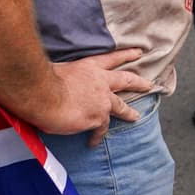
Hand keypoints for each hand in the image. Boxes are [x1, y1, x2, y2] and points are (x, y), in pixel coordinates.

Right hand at [28, 48, 153, 146]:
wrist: (44, 95)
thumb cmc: (45, 79)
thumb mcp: (60, 69)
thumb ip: (67, 76)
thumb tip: (58, 81)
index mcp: (90, 67)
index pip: (113, 58)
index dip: (127, 55)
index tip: (139, 53)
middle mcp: (101, 82)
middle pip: (126, 80)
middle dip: (139, 83)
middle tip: (150, 85)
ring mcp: (102, 100)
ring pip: (120, 107)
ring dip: (129, 112)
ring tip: (136, 116)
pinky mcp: (97, 118)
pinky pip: (100, 129)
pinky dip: (97, 136)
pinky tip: (93, 142)